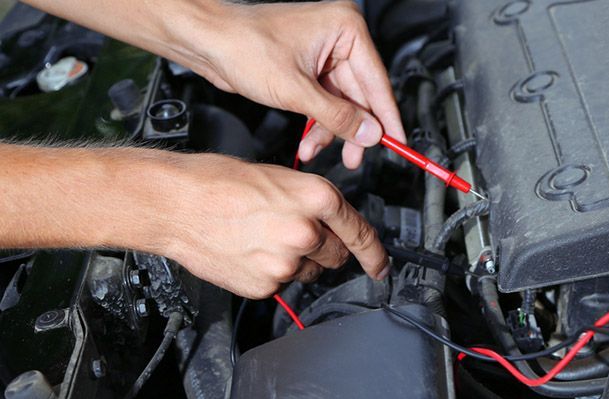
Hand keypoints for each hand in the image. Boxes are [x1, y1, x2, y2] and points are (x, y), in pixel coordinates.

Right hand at [163, 153, 388, 298]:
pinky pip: (280, 284)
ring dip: (295, 261)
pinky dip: (269, 273)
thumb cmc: (217, 183)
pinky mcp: (265, 286)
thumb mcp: (279, 178)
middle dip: (323, 250)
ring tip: (261, 237)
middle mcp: (307, 232)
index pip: (362, 234)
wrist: (174, 203)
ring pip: (308, 271)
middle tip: (293, 235)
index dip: (376, 255)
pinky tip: (248, 251)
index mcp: (317, 199)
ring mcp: (286, 263)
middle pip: (336, 256)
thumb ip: (312, 204)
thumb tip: (329, 223)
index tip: (382, 268)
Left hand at [198, 0, 404, 169]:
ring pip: (341, 104)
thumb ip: (337, 116)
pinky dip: (317, 124)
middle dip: (352, 130)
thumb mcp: (296, 91)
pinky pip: (325, 103)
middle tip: (355, 157)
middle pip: (360, 96)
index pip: (377, 81)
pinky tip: (308, 142)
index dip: (386, 117)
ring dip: (330, 131)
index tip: (398, 142)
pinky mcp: (309, 68)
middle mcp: (338, 38)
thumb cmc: (242, 45)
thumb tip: (369, 134)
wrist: (206, 42)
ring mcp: (323, 53)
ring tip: (316, 150)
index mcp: (345, 28)